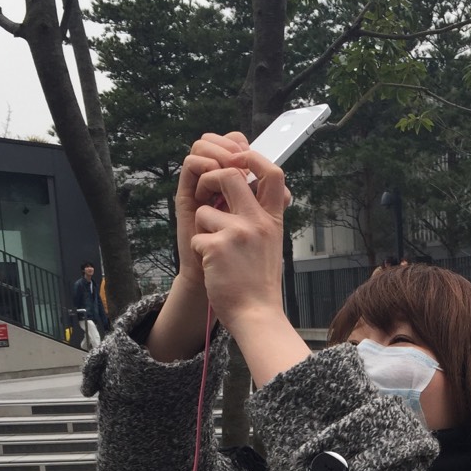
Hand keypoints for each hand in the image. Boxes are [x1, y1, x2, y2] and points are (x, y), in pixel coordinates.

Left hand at [189, 140, 291, 332]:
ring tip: (216, 250)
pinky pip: (198, 236)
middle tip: (206, 194)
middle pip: (229, 174)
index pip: (272, 173)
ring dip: (203, 227)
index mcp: (272, 220)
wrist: (256, 314)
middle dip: (210, 179)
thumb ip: (263, 217)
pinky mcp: (218, 247)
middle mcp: (258, 222)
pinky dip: (201, 251)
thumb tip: (249, 188)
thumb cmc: (259, 282)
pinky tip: (214, 267)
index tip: (239, 157)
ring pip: (205, 209)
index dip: (253, 156)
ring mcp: (238, 233)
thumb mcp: (272, 244)